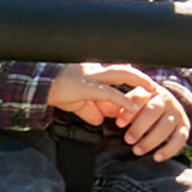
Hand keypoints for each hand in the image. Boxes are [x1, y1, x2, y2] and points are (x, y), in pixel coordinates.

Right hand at [49, 64, 191, 160]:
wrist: (35, 86)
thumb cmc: (54, 91)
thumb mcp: (75, 103)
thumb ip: (89, 110)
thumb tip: (99, 121)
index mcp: (93, 72)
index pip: (118, 75)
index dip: (133, 84)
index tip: (147, 92)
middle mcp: (94, 70)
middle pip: (124, 70)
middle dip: (141, 78)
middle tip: (156, 88)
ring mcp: (90, 76)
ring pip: (121, 74)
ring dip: (139, 82)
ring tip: (153, 91)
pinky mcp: (85, 87)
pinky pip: (108, 92)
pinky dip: (122, 100)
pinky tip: (133, 107)